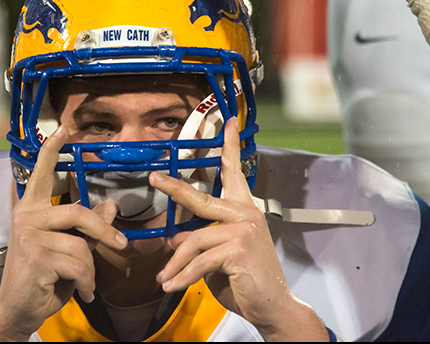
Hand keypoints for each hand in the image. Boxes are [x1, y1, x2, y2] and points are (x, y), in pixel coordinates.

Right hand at [0, 127, 127, 341]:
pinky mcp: (37, 259)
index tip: (62, 129)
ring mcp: (30, 238)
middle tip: (120, 246)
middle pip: (79, 213)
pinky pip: (79, 265)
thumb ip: (85, 227)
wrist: (18, 309)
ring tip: (86, 283)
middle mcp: (27, 218)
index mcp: (31, 210)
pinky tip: (81, 292)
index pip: (41, 174)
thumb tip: (110, 206)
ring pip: (81, 245)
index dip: (51, 150)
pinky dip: (87, 282)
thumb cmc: (42, 277)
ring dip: (91, 269)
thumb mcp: (67, 248)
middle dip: (104, 232)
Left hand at [150, 118, 328, 341]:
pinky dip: (182, 276)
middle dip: (175, 188)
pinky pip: (199, 261)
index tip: (227, 124)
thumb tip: (174, 236)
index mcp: (244, 211)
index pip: (235, 173)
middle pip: (201, 199)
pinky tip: (172, 286)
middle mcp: (246, 215)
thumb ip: (200, 243)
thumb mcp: (218, 258)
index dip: (230, 147)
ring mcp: (243, 230)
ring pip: (193, 240)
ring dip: (175, 264)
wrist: (274, 306)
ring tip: (164, 278)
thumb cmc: (248, 281)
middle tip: (155, 178)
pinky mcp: (238, 249)